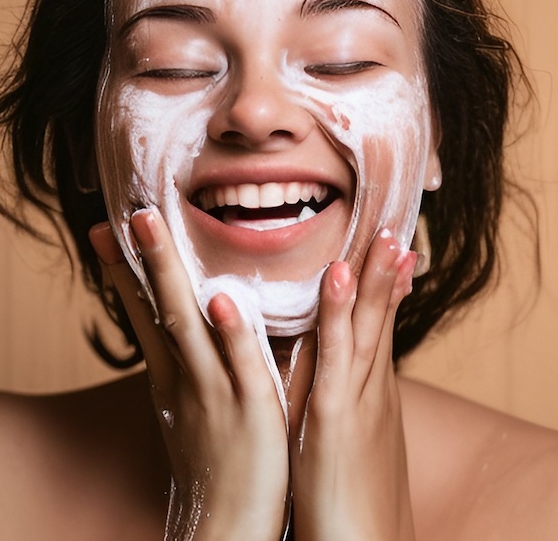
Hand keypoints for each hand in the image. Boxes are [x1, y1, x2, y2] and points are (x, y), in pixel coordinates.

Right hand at [89, 209, 288, 540]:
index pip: (142, 314)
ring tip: (152, 228)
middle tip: (130, 212)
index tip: (107, 232)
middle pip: (157, 307)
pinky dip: (228, 334)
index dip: (124, 272)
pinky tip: (219, 301)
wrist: (225, 530)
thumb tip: (170, 338)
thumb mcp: (184, 414)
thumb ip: (182, 371)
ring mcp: (214, 391)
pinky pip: (240, 366)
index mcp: (170, 377)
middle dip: (143, 258)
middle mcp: (184, 377)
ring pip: (187, 323)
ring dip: (170, 274)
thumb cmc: (212, 467)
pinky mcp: (252, 411)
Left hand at [289, 230, 416, 539]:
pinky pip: (334, 353)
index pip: (377, 326)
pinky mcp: (336, 414)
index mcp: (368, 389)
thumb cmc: (342, 490)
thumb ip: (332, 392)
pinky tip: (336, 277)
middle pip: (380, 318)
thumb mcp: (341, 431)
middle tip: (395, 230)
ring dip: (374, 279)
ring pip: (367, 326)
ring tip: (385, 237)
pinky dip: (338, 312)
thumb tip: (324, 364)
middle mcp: (370, 386)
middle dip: (388, 273)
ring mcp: (357, 397)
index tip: (390, 251)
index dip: (384, 288)